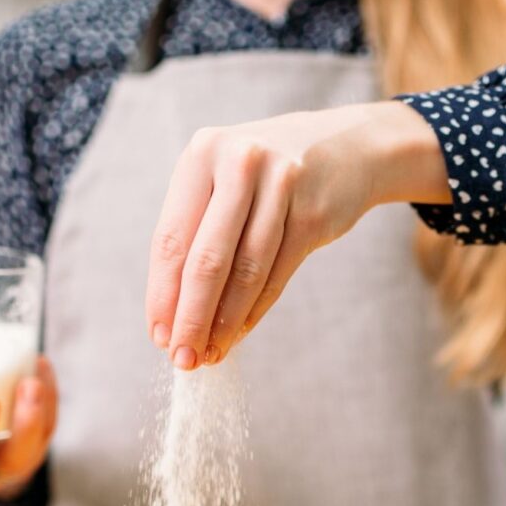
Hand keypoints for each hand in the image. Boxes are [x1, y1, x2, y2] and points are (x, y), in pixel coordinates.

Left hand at [145, 101, 448, 367]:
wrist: (346, 146)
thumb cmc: (267, 176)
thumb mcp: (224, 180)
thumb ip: (195, 232)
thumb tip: (171, 314)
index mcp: (202, 153)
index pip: (171, 238)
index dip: (162, 294)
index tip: (159, 336)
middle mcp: (239, 162)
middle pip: (206, 260)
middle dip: (191, 318)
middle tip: (182, 359)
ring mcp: (281, 185)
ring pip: (245, 273)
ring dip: (224, 323)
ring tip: (210, 355)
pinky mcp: (312, 213)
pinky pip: (276, 275)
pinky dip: (254, 312)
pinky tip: (238, 334)